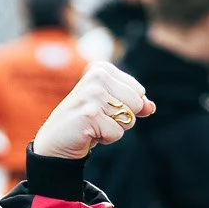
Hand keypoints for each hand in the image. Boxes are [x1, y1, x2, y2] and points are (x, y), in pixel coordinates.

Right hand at [33, 62, 153, 160]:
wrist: (57, 139)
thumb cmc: (87, 120)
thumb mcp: (112, 106)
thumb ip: (135, 103)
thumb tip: (150, 107)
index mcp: (102, 68)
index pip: (138, 91)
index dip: (127, 106)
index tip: (105, 107)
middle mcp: (97, 76)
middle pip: (136, 104)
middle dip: (123, 118)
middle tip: (100, 118)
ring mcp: (92, 94)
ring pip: (129, 119)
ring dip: (115, 128)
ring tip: (95, 124)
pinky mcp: (90, 114)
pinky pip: (117, 133)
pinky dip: (106, 138)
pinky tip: (90, 133)